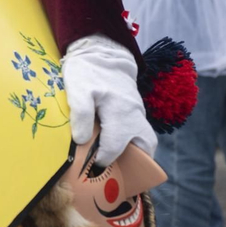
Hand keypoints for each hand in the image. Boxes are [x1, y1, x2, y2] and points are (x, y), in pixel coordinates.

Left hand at [62, 35, 155, 167]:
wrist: (101, 51)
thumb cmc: (87, 71)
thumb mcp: (78, 89)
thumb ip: (81, 114)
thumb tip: (82, 140)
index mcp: (120, 111)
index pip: (116, 145)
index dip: (104, 161)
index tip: (92, 170)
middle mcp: (135, 114)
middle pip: (146, 146)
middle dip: (137, 164)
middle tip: (119, 175)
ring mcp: (138, 113)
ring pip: (147, 140)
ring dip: (138, 155)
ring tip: (120, 168)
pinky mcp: (136, 111)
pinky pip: (140, 132)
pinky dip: (133, 145)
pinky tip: (117, 151)